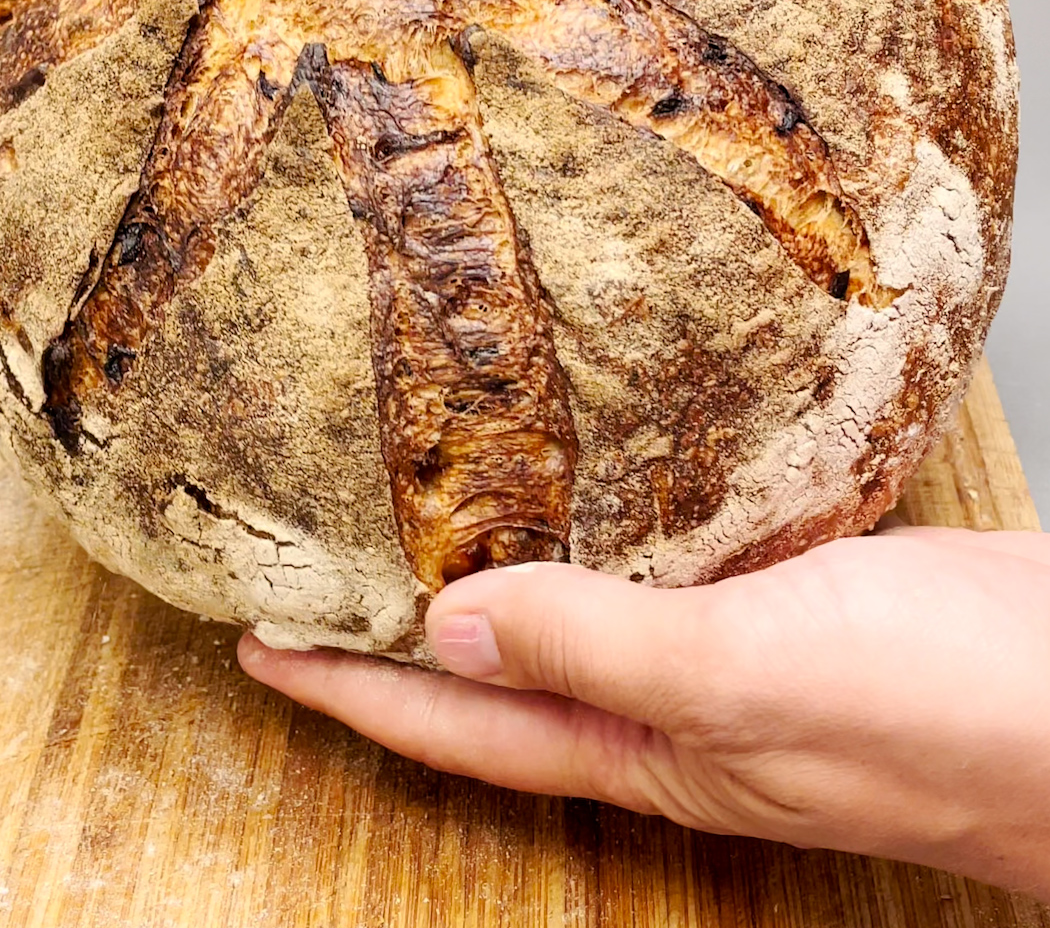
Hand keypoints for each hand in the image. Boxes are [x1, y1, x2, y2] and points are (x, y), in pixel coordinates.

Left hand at [240, 526, 1049, 899]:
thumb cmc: (950, 714)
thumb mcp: (755, 676)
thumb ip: (603, 646)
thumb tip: (451, 633)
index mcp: (649, 746)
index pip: (459, 725)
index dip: (350, 690)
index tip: (259, 642)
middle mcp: (672, 700)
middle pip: (501, 669)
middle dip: (401, 629)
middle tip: (315, 563)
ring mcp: (728, 639)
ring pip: (578, 599)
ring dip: (497, 562)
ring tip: (419, 504)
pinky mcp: (782, 580)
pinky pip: (660, 547)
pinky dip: (603, 513)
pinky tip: (583, 463)